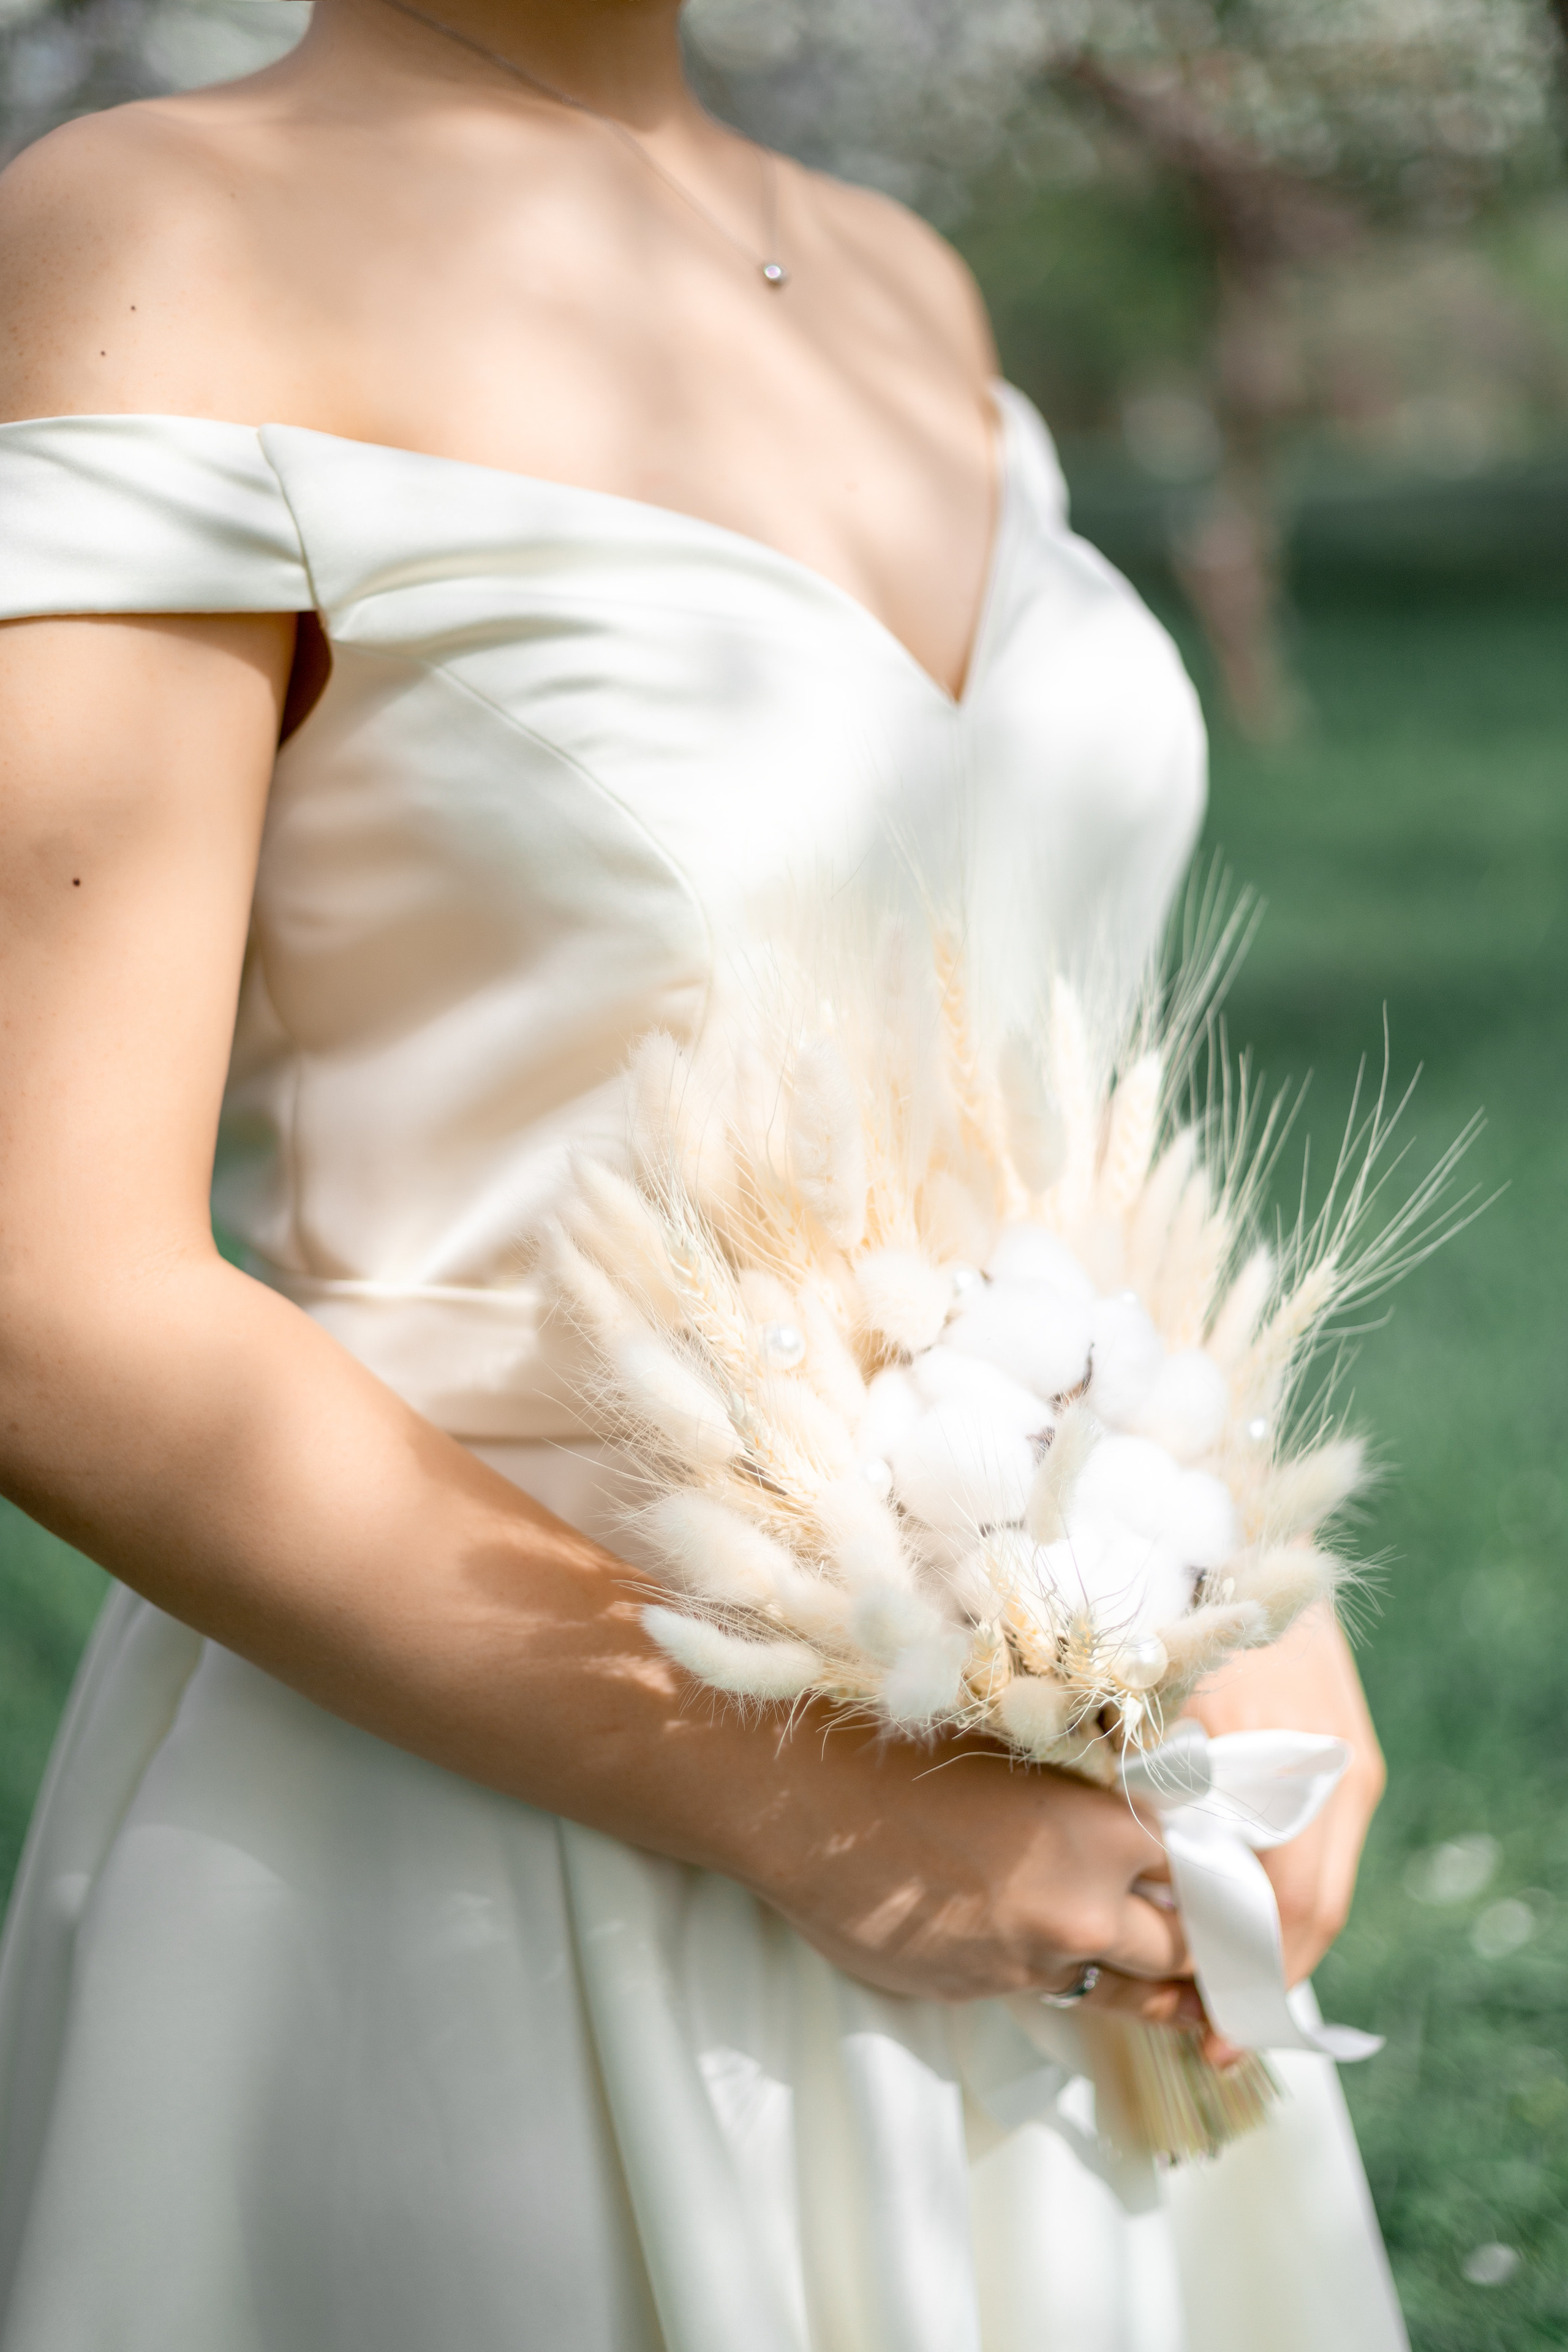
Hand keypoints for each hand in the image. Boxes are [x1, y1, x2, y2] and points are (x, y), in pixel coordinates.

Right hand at [735, 1726, 1194, 2013]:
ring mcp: (1027, 1965)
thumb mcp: (1022, 1740)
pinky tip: (1033, 1938)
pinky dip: (1047, 1969)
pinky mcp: (974, 1994)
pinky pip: (1036, 1988)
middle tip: (1206, 1936)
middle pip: (1178, 1950)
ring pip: (1119, 1992)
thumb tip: (1142, 1797)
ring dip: (1142, 1983)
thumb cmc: (906, 1744)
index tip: (1214, 1865)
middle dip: (1193, 1942)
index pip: (1200, 1865)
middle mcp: (1082, 1914)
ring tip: (1175, 1990)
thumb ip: (1091, 1782)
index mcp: (1106, 1836)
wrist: (805, 1805)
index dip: (1207, 1863)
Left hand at [1183, 1600, 1384, 1998]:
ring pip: (1321, 1879)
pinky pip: (1315, 1840)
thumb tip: (1144, 1887)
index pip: (1288, 1908)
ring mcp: (1345, 1758)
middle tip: (1209, 2029)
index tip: (1206, 2028)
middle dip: (1260, 1976)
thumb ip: (1150, 1789)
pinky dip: (1279, 1883)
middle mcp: (1336, 1769)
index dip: (1244, 1977)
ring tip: (1217, 1984)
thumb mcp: (1148, 1698)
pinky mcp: (1339, 1745)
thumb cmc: (1172, 1606)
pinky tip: (1235, 1905)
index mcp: (1295, 1765)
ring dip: (1273, 1936)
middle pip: (1314, 1909)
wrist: (1227, 1525)